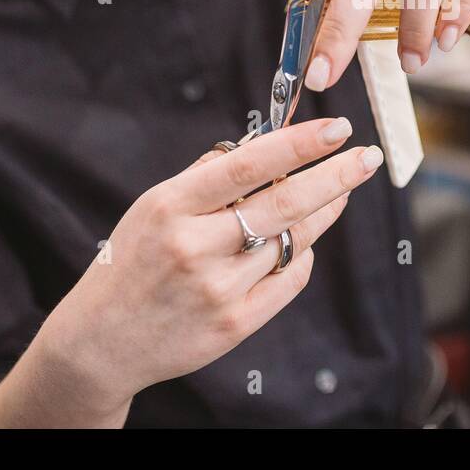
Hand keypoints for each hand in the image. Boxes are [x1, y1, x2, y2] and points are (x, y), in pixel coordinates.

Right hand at [38, 117, 382, 414]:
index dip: (299, 144)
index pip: (248, 166)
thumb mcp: (153, 207)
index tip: (338, 127)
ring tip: (336, 194)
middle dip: (335, 177)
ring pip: (293, 240)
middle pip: (284, 203)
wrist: (102, 341)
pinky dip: (301, 255)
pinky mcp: (235, 323)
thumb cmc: (134, 261)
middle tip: (368, 157)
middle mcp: (194, 246)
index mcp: (171, 206)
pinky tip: (298, 242)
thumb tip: (266, 146)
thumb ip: (206, 178)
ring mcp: (217, 288)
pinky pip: (290, 278)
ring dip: (321, 213)